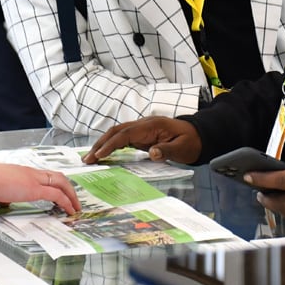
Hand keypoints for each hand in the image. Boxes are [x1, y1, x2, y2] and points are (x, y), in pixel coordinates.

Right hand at [0, 155, 79, 213]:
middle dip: (69, 188)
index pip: (45, 175)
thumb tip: (3, 200)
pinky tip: (69, 210)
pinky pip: (56, 195)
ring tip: (75, 207)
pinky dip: (66, 202)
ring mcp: (34, 180)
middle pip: (58, 176)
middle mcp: (32, 173)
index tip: (61, 191)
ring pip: (61, 183)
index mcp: (23, 172)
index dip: (56, 183)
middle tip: (74, 199)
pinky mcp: (34, 190)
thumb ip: (3, 193)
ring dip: (71, 195)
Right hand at [85, 118, 201, 164]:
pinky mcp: (141, 135)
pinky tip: (103, 155)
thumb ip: (166, 150)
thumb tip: (152, 153)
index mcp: (151, 126)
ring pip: (117, 134)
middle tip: (86, 159)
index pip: (125, 134)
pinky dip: (110, 145)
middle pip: (116, 131)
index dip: (111, 144)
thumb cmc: (191, 142)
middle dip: (100, 144)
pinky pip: (122, 139)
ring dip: (102, 144)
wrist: (198, 135)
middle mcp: (143, 125)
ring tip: (90, 158)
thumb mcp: (182, 148)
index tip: (99, 156)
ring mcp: (141, 129)